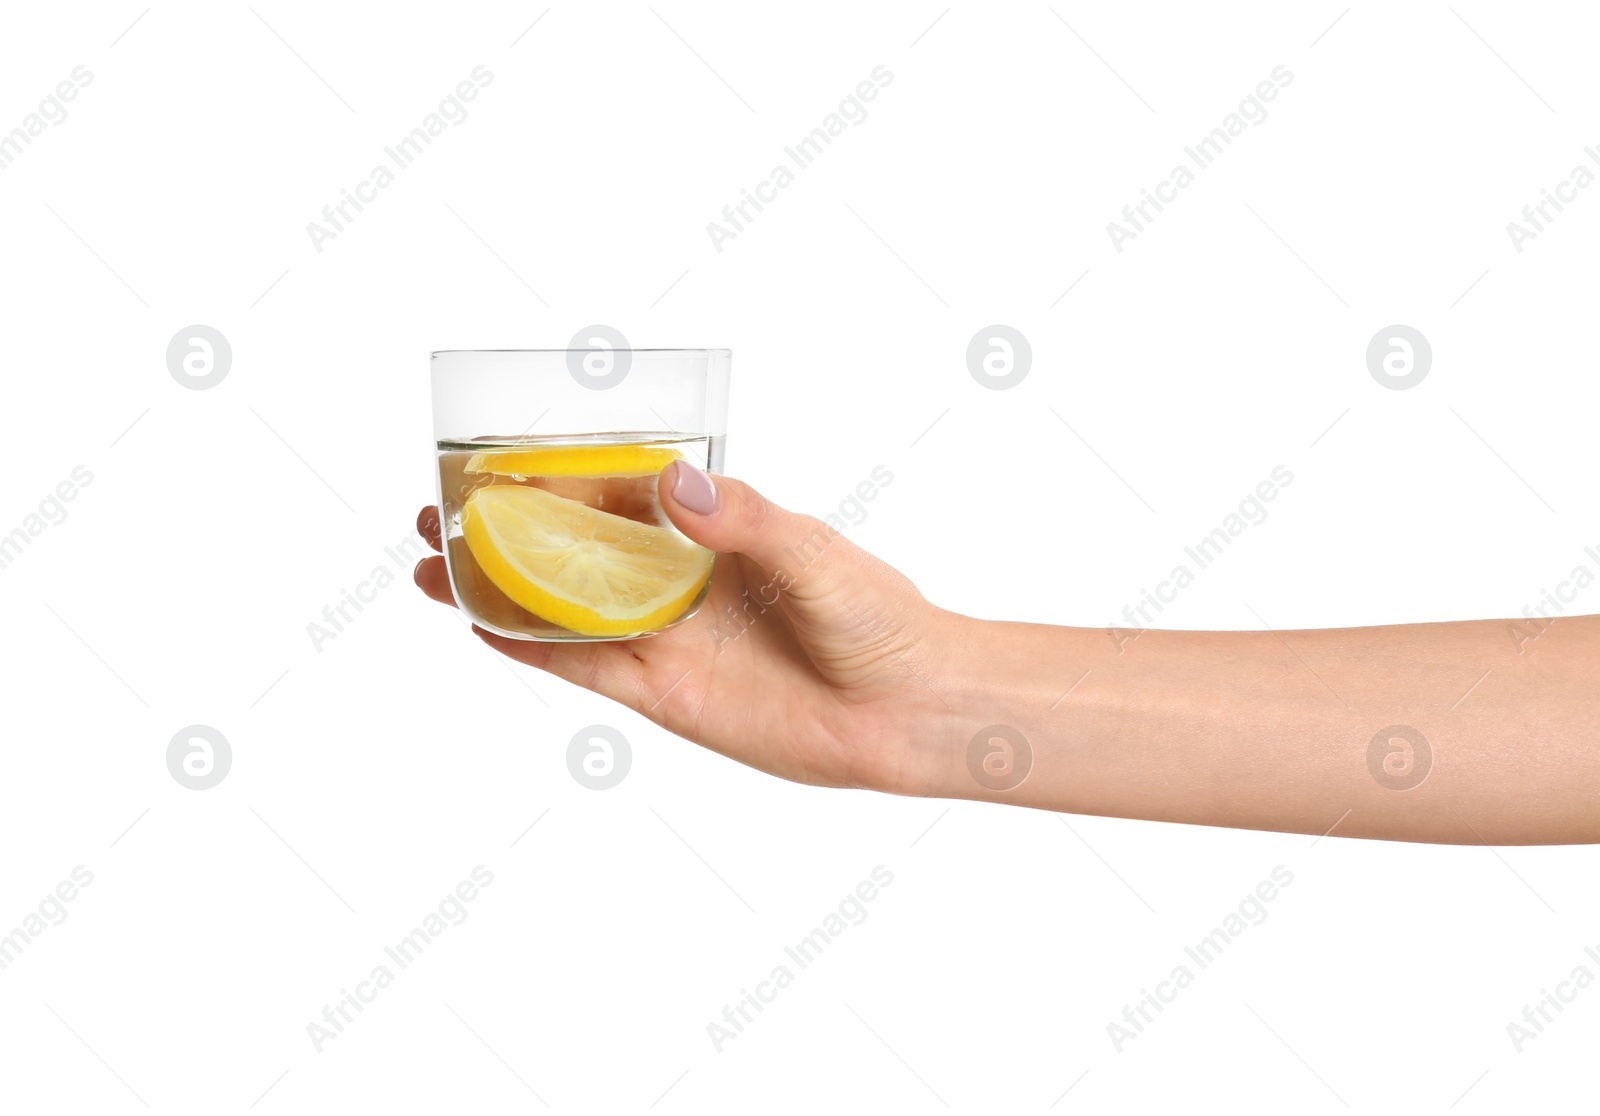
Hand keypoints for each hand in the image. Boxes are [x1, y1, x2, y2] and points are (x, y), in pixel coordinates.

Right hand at [414, 461, 963, 794]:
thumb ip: (743, 521)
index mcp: (711, 530)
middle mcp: (678, 579)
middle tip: (435, 512)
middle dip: (504, 530)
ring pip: (563, 607)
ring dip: (500, 588)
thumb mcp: (814, 554)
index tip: (488, 459)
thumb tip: (672, 483)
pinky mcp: (665, 694)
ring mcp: (666, 637)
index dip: (549, 477)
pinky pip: (585, 667)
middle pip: (572, 548)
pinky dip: (531, 648)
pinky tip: (480, 625)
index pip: (614, 494)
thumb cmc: (879, 619)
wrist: (907, 712)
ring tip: (433, 566)